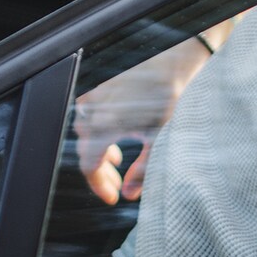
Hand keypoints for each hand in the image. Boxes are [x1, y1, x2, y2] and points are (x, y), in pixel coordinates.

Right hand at [73, 37, 211, 204]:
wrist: (171, 60)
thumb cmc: (168, 97)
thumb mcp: (159, 139)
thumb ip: (143, 170)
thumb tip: (129, 193)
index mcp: (105, 127)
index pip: (88, 166)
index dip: (99, 186)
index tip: (112, 197)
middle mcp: (93, 112)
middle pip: (85, 151)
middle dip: (100, 172)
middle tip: (115, 185)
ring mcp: (94, 97)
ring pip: (85, 133)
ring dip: (98, 150)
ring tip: (116, 158)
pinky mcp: (99, 86)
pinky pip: (88, 114)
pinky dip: (97, 129)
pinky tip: (114, 133)